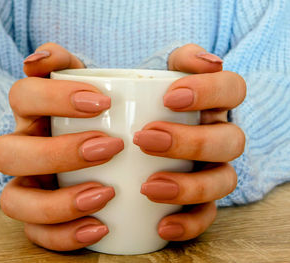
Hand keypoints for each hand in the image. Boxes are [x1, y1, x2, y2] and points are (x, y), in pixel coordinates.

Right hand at [0, 43, 123, 250]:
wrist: (106, 149)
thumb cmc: (96, 115)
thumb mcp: (89, 85)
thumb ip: (70, 64)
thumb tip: (41, 57)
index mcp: (31, 115)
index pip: (22, 96)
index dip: (54, 97)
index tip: (103, 102)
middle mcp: (21, 150)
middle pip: (7, 153)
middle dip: (57, 152)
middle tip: (110, 147)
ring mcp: (26, 186)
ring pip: (13, 201)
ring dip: (58, 202)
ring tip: (106, 194)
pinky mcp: (38, 218)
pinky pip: (36, 235)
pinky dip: (66, 235)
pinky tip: (101, 226)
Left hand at [135, 44, 245, 240]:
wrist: (136, 125)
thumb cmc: (149, 100)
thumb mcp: (160, 73)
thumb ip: (181, 59)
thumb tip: (207, 61)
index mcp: (214, 104)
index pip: (233, 90)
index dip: (209, 92)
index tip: (169, 97)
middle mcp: (220, 137)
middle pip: (230, 141)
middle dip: (190, 141)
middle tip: (145, 139)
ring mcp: (213, 169)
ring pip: (223, 181)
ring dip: (189, 186)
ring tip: (149, 187)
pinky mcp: (200, 199)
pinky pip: (206, 216)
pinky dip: (187, 223)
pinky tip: (162, 225)